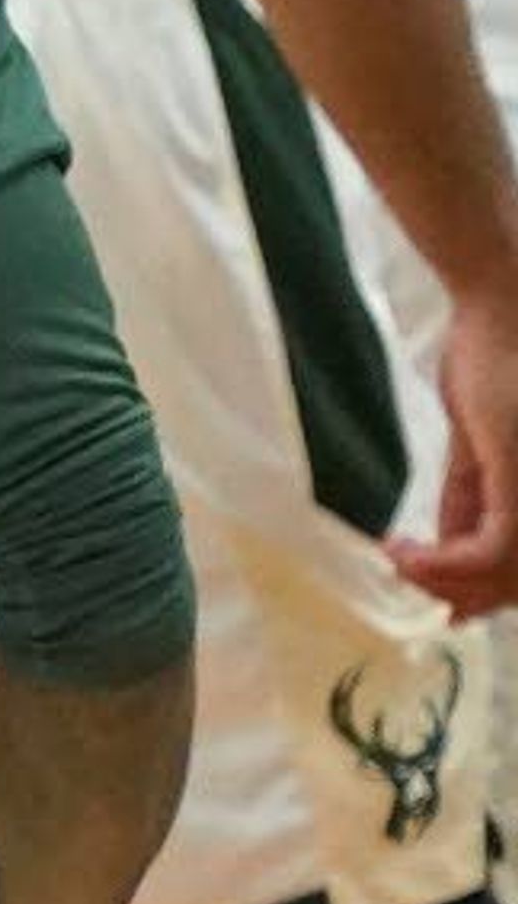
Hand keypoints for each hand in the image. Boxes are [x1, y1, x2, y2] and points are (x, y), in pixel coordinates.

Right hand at [397, 284, 517, 615]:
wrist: (502, 311)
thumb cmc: (495, 361)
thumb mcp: (480, 448)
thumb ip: (470, 498)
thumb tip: (445, 546)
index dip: (476, 588)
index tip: (420, 578)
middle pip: (514, 579)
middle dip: (456, 593)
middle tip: (405, 579)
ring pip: (503, 573)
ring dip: (441, 579)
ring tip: (398, 561)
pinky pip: (488, 550)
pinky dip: (441, 563)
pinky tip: (403, 552)